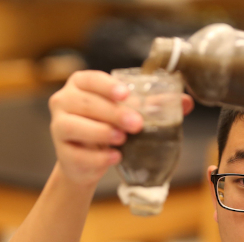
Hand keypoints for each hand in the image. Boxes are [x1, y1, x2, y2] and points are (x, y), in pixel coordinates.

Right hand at [48, 70, 193, 186]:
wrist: (88, 161)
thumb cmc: (109, 128)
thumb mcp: (128, 113)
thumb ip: (153, 106)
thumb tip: (186, 103)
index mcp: (81, 84)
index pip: (91, 79)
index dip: (107, 86)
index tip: (125, 94)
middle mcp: (64, 101)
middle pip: (86, 103)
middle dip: (112, 113)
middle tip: (136, 124)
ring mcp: (58, 126)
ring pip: (74, 125)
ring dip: (101, 132)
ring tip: (122, 139)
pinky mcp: (61, 151)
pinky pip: (77, 153)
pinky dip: (98, 157)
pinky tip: (114, 157)